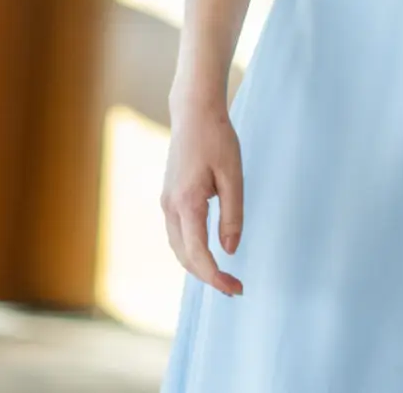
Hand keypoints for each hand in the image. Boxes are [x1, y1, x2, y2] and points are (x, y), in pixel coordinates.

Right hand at [161, 100, 245, 296]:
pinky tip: (208, 254)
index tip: (236, 288)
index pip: (198, 254)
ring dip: (198, 266)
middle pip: (185, 257)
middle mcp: (170, 208)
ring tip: (224, 277)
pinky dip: (191, 251)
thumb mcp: (233, 176)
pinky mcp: (169, 198)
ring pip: (178, 248)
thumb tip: (230, 250)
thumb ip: (232, 214)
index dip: (216, 277)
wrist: (193, 114)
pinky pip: (177, 235)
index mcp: (187, 203)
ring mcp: (166, 203)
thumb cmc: (217, 140)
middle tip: (235, 288)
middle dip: (208, 277)